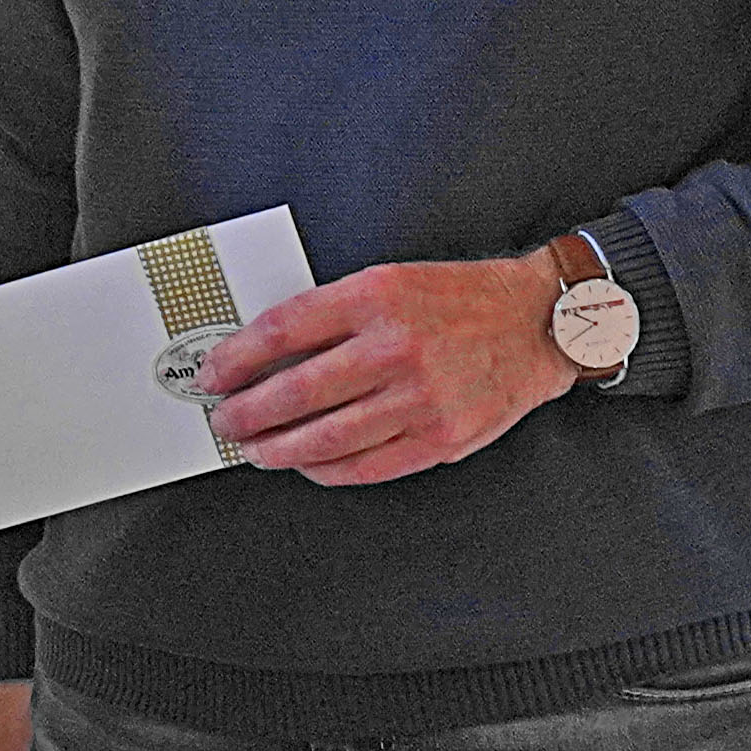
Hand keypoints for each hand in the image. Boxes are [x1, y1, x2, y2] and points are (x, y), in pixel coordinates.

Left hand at [195, 254, 579, 486]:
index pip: (282, 331)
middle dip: (244, 413)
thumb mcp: (389, 280)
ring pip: (324, 439)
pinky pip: (365, 467)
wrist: (536, 323)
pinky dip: (325, 470)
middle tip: (224, 420)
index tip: (214, 373)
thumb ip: (331, 314)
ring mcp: (418, 398)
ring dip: (276, 449)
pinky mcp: (438, 437)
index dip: (235, 358)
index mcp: (375, 297)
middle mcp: (394, 348)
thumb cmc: (461, 301)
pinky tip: (306, 464)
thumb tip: (265, 352)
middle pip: (294, 392)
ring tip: (256, 448)